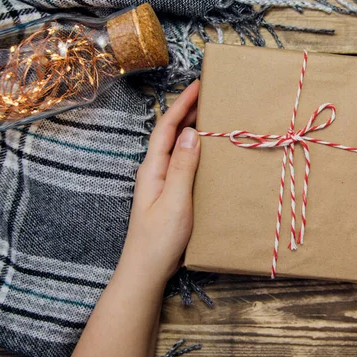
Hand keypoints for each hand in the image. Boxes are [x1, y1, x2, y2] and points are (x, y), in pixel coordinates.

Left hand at [121, 81, 200, 283]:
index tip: (198, 85)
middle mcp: (155, 171)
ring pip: (177, 148)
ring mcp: (161, 183)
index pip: (167, 128)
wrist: (146, 271)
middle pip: (170, 133)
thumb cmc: (158, 239)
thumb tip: (190, 133)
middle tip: (209, 95)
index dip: (182, 105)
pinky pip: (183, 163)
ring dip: (191, 129)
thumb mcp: (174, 201)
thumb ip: (182, 167)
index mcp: (152, 169)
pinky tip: (207, 153)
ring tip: (210, 116)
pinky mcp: (170, 194)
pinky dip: (195, 150)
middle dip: (187, 111)